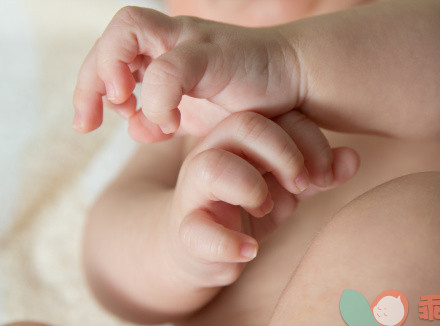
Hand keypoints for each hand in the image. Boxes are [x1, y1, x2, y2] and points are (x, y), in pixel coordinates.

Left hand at [73, 6, 301, 141]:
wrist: (296, 86)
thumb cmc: (250, 100)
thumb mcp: (197, 118)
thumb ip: (164, 121)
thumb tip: (135, 128)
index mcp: (166, 53)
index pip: (109, 55)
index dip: (88, 87)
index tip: (89, 124)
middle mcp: (175, 40)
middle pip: (113, 34)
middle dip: (90, 78)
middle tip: (93, 119)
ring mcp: (193, 41)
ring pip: (129, 28)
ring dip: (113, 69)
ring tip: (125, 105)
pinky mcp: (213, 53)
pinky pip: (171, 66)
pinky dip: (159, 97)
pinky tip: (168, 123)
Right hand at [166, 111, 358, 287]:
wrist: (198, 246)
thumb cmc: (245, 207)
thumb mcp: (286, 188)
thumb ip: (317, 173)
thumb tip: (353, 158)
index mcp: (240, 139)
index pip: (277, 116)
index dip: (309, 140)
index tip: (325, 174)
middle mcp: (214, 153)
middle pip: (243, 125)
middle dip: (283, 153)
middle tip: (301, 184)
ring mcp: (195, 191)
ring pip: (211, 167)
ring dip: (250, 187)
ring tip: (267, 208)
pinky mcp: (185, 229)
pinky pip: (196, 230)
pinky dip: (227, 243)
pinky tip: (250, 251)